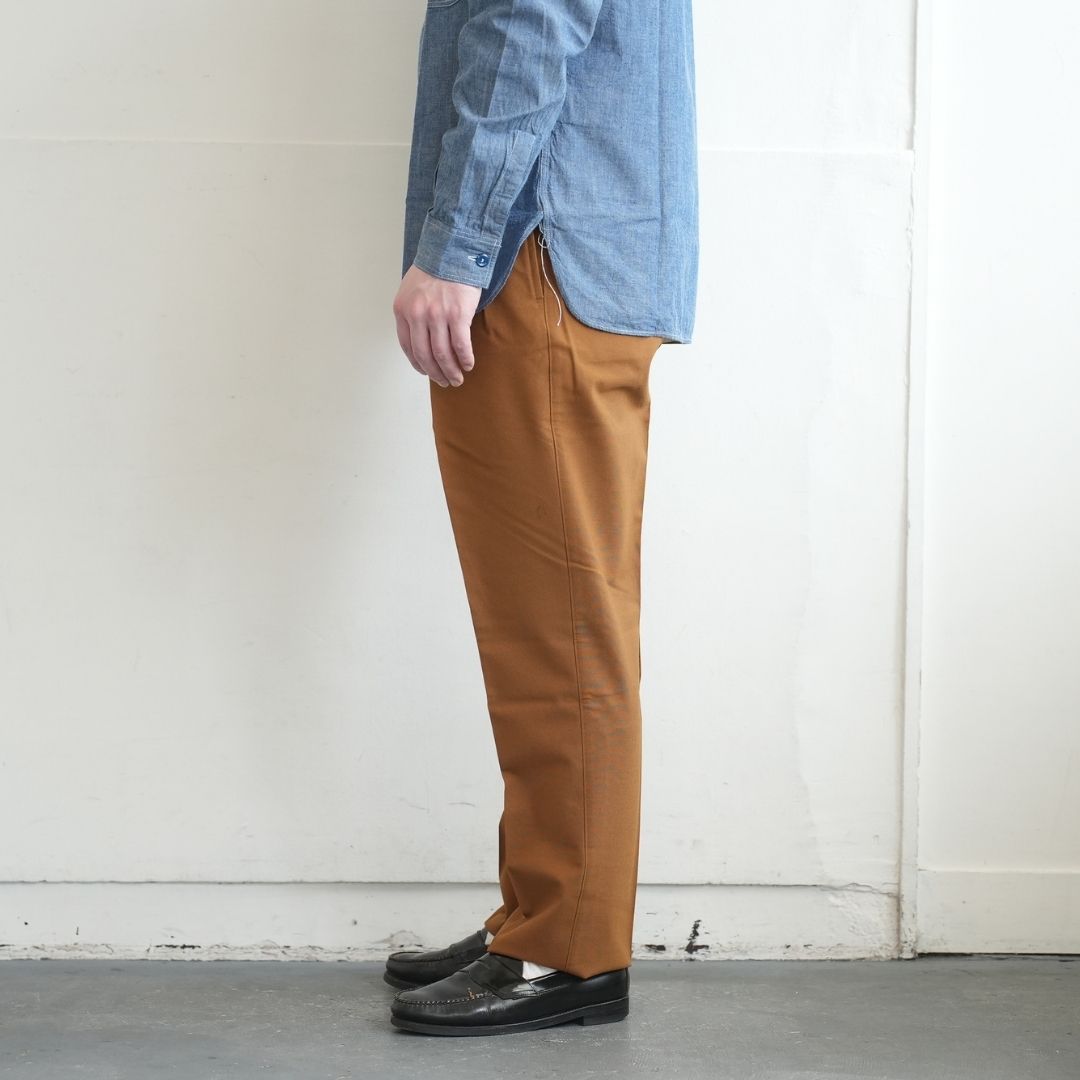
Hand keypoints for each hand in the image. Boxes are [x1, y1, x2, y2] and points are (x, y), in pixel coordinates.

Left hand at [393, 264, 481, 386]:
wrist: (453, 250)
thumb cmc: (435, 269)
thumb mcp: (411, 289)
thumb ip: (412, 312)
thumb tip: (422, 338)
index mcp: (402, 310)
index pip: (408, 347)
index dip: (418, 365)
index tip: (427, 372)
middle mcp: (417, 315)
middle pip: (425, 355)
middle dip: (436, 373)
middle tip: (445, 382)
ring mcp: (437, 316)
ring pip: (442, 354)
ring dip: (451, 371)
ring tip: (457, 378)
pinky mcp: (458, 314)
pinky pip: (460, 346)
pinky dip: (465, 359)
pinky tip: (468, 365)